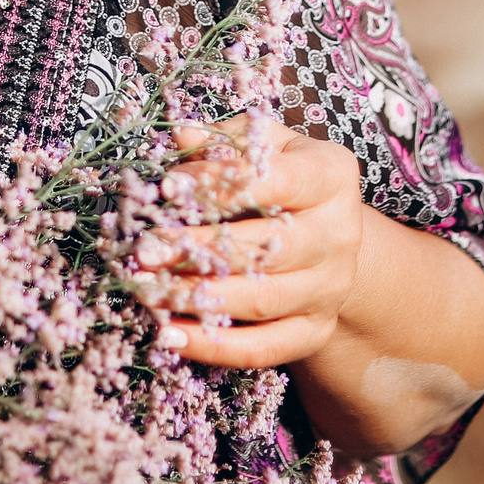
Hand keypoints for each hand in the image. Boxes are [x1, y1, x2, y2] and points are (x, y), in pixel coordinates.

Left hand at [139, 119, 365, 369]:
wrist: (328, 238)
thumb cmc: (284, 181)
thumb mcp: (265, 147)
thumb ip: (224, 141)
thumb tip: (180, 136)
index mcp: (330, 176)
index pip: (276, 181)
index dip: (219, 184)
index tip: (167, 188)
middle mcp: (338, 234)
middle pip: (267, 247)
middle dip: (199, 250)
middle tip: (144, 251)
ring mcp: (330, 287)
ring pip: (262, 300)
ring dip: (198, 298)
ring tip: (147, 290)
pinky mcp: (315, 330)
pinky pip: (265, 347)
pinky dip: (215, 346)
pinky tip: (171, 335)